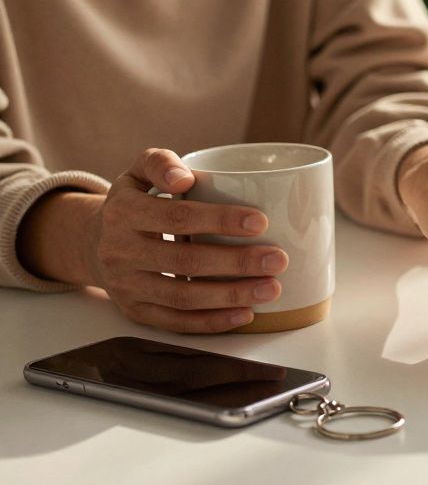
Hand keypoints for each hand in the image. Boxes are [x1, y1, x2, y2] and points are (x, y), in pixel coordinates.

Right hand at [85, 148, 288, 332]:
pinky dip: (212, 322)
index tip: (261, 221)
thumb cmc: (134, 201)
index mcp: (123, 212)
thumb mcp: (138, 172)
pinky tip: (245, 314)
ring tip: (272, 288)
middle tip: (278, 259)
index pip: (177, 217)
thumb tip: (183, 176)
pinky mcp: (135, 312)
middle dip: (237, 262)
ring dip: (231, 296)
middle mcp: (120, 252)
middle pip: (185, 261)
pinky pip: (175, 322)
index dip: (219, 220)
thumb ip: (159, 161)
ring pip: (182, 297)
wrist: (92, 242)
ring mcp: (126, 286)